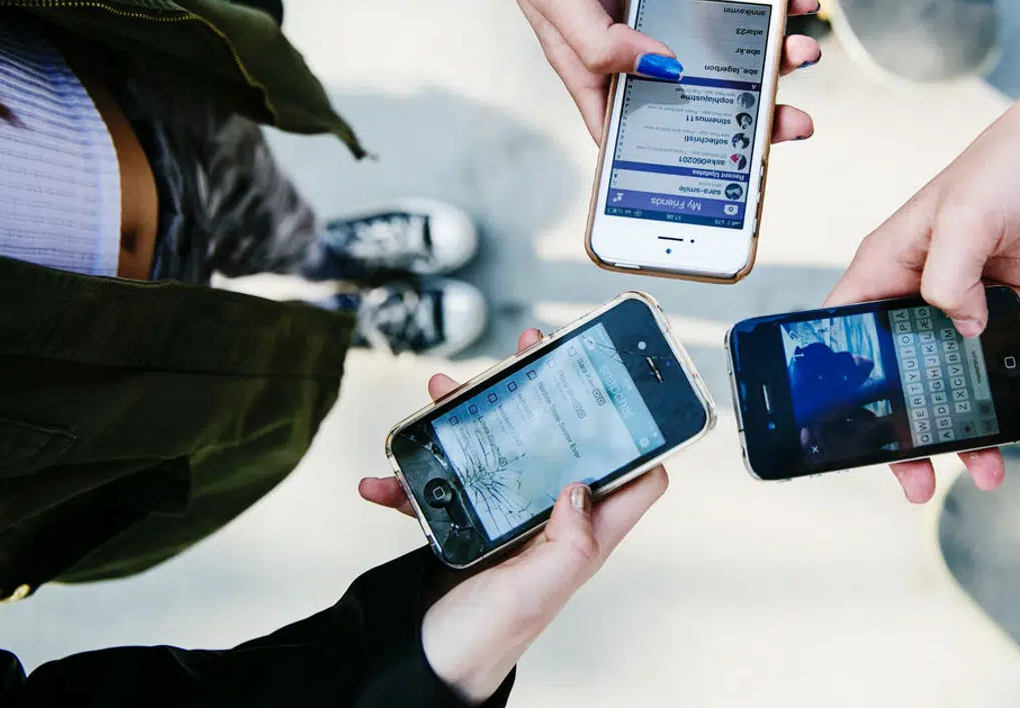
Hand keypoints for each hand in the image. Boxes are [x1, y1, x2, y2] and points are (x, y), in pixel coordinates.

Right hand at [359, 328, 666, 702]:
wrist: (427, 665)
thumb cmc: (486, 640)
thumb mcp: (535, 593)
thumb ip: (570, 545)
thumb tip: (583, 486)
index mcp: (580, 535)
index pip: (634, 479)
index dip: (639, 437)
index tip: (622, 390)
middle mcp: (548, 522)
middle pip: (560, 443)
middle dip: (540, 396)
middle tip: (526, 353)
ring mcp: (505, 520)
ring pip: (497, 449)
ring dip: (465, 419)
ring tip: (442, 394)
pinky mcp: (463, 526)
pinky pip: (439, 488)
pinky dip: (409, 479)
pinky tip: (381, 480)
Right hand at [449, 0, 820, 142]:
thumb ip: (602, 43)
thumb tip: (666, 69)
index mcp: (591, 75)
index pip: (638, 137)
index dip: (677, 166)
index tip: (726, 181)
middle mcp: (627, 52)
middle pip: (695, 101)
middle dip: (748, 116)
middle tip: (794, 122)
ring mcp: (653, 14)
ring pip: (718, 50)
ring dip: (765, 56)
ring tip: (803, 53)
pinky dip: (760, 0)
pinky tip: (796, 1)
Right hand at [824, 65, 1019, 502]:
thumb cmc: (1006, 165)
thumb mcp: (966, 217)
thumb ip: (950, 277)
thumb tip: (959, 331)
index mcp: (886, 264)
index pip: (846, 332)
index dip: (844, 389)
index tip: (856, 439)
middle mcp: (917, 284)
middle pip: (902, 369)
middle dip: (913, 427)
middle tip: (922, 479)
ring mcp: (961, 295)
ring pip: (957, 372)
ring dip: (976, 422)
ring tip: (992, 468)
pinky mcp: (1003, 298)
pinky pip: (1012, 355)